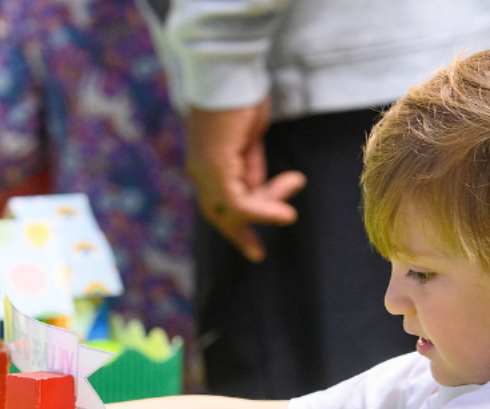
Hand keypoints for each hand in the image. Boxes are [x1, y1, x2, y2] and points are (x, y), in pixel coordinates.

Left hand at [186, 101, 306, 261]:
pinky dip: (262, 210)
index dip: (237, 225)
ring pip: (232, 210)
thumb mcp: (249, 140)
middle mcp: (200, 171)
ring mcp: (204, 170)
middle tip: (257, 254)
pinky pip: (239, 201)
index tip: (254, 247)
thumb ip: (250, 167)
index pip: (220, 203)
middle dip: (240, 234)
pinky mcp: (214, 167)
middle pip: (219, 214)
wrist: (229, 73)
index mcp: (206, 164)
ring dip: (265, 212)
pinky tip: (284, 213)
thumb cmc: (242, 98)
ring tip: (289, 214)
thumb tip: (259, 189)